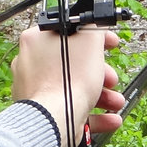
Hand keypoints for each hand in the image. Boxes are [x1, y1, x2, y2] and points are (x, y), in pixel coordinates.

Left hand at [11, 25, 126, 146]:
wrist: (54, 119)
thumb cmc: (67, 80)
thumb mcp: (89, 41)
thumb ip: (93, 29)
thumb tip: (94, 27)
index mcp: (36, 41)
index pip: (69, 32)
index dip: (95, 37)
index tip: (111, 43)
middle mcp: (31, 64)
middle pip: (74, 63)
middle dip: (100, 72)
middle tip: (111, 78)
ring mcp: (35, 90)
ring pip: (73, 87)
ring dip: (101, 95)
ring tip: (115, 102)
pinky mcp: (42, 111)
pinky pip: (70, 109)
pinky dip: (92, 114)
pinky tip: (111, 119)